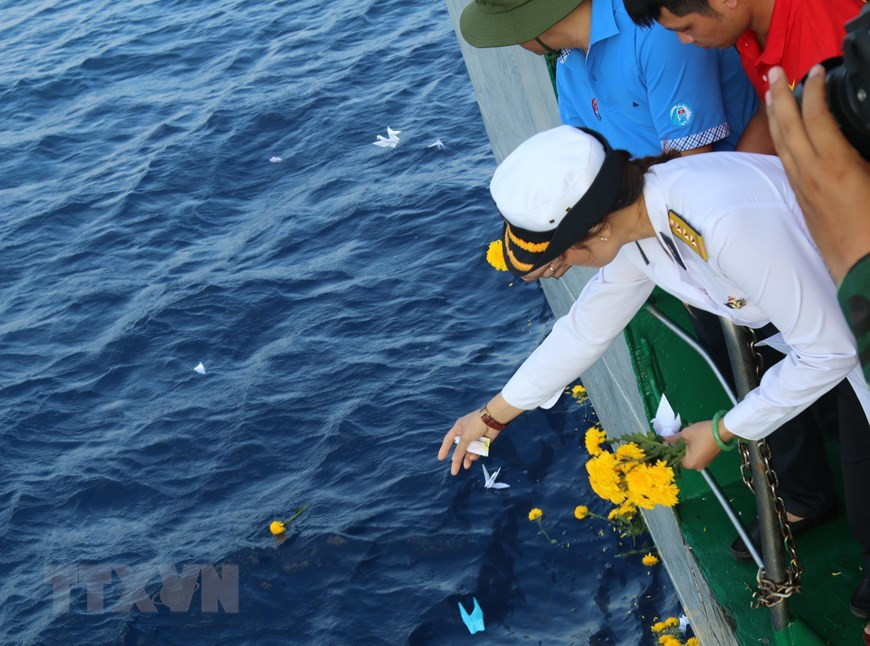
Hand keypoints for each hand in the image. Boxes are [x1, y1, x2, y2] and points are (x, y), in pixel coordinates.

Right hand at [437, 409, 500, 475]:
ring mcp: (475, 437)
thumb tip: (454, 459)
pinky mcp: (483, 441)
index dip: (444, 449)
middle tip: (454, 471)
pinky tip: (474, 457)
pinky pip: (477, 450)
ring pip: (469, 450)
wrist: (492, 419)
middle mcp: (466, 433)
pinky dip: (476, 454)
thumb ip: (460, 449)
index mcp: (458, 428)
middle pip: (459, 449)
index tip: (441, 458)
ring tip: (467, 466)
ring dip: (467, 458)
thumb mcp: (465, 437)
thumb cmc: (475, 424)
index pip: (448, 440)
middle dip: (457, 459)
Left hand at [670, 420, 721, 470]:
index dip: (670, 452)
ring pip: (690, 456)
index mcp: (690, 463)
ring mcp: (705, 463)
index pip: (675, 460)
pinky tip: (693, 439)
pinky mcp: (710, 458)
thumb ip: (673, 439)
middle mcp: (697, 467)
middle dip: (678, 449)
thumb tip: (664, 441)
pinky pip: (698, 455)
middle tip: (675, 438)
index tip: (667, 444)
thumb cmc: (702, 433)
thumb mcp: (685, 434)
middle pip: (683, 459)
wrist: (723, 430)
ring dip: (686, 448)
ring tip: (684, 437)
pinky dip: (694, 448)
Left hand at [766, 64, 869, 282]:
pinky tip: (783, 134)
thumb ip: (865, 149)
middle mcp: (811, 174)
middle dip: (779, 96)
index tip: (815, 70)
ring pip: (782, 145)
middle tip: (773, 72)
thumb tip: (857, 135)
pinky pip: (786, 162)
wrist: (864, 268)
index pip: (816, 117)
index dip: (814, 90)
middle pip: (787, 127)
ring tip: (770, 95)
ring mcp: (803, 188)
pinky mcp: (802, 200)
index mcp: (835, 165)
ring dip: (775, 117)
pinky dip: (782, 140)